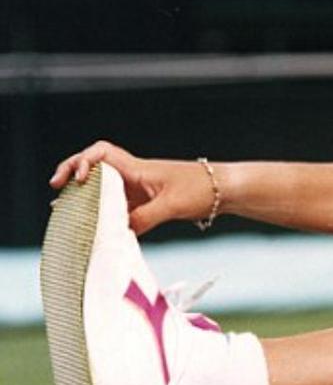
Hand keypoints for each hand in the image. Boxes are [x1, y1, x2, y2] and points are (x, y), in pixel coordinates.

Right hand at [49, 140, 216, 234]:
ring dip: (84, 195)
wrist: (225, 189)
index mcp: (138, 168)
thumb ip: (145, 218)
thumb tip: (121, 231)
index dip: (83, 162)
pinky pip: (117, 203)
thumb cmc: (202, 189)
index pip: (102, 153)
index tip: (77, 180)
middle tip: (56, 191)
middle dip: (72, 175)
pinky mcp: (146, 201)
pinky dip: (102, 211)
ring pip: (103, 187)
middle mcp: (135, 174)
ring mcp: (139, 188)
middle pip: (95, 167)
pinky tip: (93, 225)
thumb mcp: (173, 205)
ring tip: (64, 210)